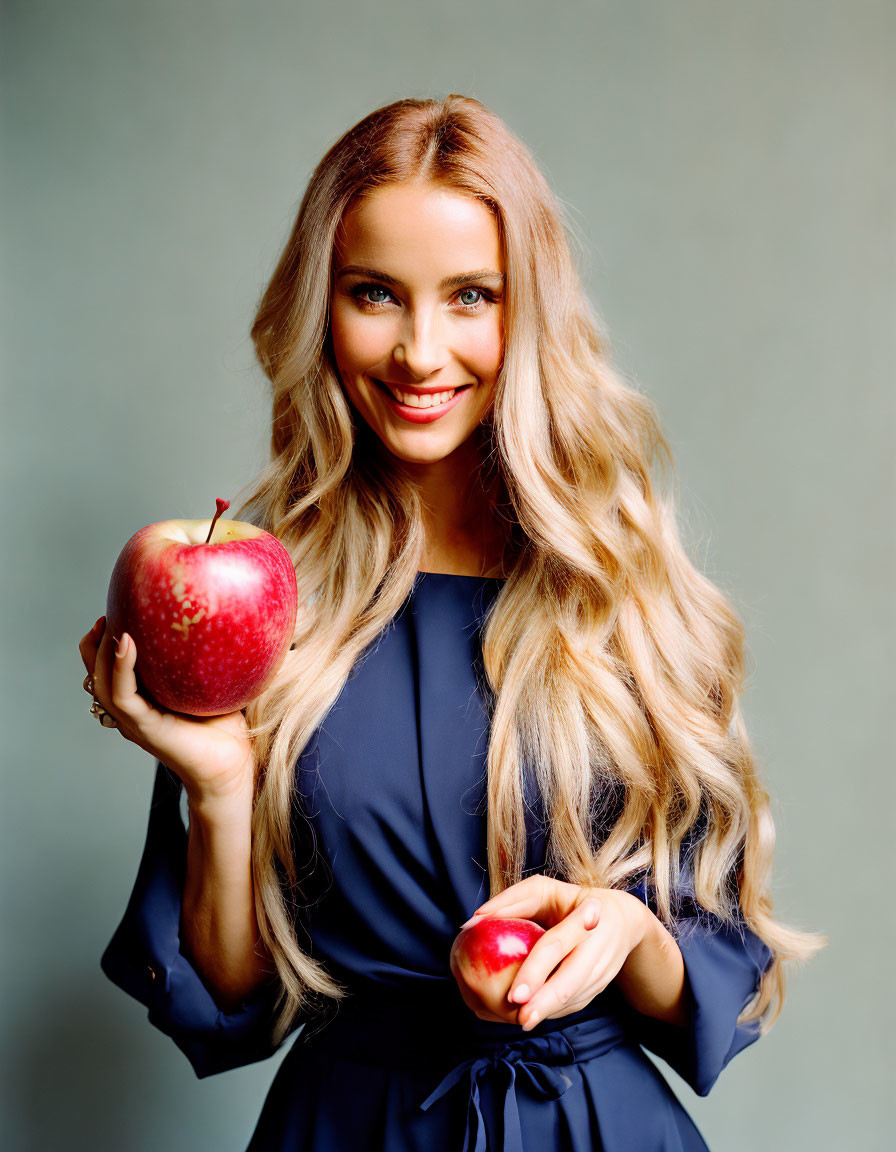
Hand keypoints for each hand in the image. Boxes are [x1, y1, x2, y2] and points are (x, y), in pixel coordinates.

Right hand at [78, 615, 255, 804]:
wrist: (233, 766)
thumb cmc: (227, 727)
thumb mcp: (212, 684)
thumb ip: (204, 658)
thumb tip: (220, 619)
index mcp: (144, 700)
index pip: (111, 669)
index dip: (105, 643)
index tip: (117, 612)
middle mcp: (133, 710)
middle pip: (96, 674)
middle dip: (94, 644)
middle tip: (107, 615)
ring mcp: (135, 720)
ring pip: (101, 683)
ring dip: (101, 652)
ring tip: (110, 626)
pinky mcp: (144, 727)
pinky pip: (122, 695)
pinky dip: (120, 667)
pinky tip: (127, 643)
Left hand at [463, 874, 648, 1030]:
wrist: (624, 922)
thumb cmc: (572, 901)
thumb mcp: (546, 890)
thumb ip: (513, 901)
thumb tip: (474, 920)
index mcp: (587, 916)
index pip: (558, 946)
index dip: (536, 970)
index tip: (515, 995)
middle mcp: (599, 947)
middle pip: (571, 981)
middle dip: (544, 1003)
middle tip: (519, 1018)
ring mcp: (603, 972)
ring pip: (574, 999)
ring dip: (547, 1014)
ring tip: (517, 1023)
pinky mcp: (600, 988)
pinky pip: (574, 1005)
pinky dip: (551, 1013)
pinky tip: (527, 1017)